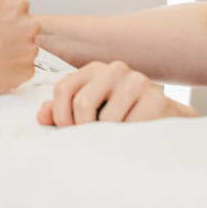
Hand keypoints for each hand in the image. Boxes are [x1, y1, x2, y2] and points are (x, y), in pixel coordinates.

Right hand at [0, 0, 38, 101]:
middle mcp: (29, 26)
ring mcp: (29, 51)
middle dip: (7, 29)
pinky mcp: (27, 72)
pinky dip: (11, 66)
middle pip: (23, 24)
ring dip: (10, 48)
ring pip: (24, 45)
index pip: (16, 4)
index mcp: (17, 4)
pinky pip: (23, 66)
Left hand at [37, 61, 197, 127]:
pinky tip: (133, 136)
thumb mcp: (91, 110)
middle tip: (92, 137)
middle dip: (83, 127)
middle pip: (82, 102)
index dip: (60, 114)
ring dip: (109, 135)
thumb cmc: (122, 116)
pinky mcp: (156, 100)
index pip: (64, 88)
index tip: (67, 130)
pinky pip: (130, 127)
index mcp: (95, 70)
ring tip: (117, 135)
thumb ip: (63, 111)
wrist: (166, 121)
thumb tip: (40, 116)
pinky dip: (127, 138)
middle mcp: (115, 69)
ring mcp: (138, 82)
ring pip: (107, 119)